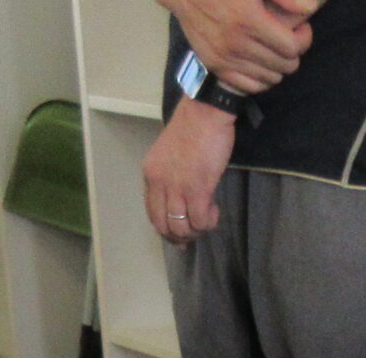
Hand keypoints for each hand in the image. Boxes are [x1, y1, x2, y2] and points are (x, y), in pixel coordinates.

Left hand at [145, 99, 235, 240]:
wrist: (205, 112)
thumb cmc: (193, 128)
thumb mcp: (170, 154)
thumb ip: (170, 176)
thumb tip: (181, 199)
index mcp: (150, 174)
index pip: (152, 213)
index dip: (165, 229)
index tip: (179, 234)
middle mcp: (159, 184)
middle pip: (164, 226)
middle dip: (180, 237)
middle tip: (195, 234)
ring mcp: (177, 188)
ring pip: (181, 228)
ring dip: (196, 231)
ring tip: (208, 219)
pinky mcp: (197, 190)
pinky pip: (200, 221)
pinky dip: (209, 222)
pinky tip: (215, 210)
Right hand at [167, 0, 314, 91]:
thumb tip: (309, 11)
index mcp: (248, 20)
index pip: (292, 47)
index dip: (302, 38)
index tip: (300, 29)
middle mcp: (236, 43)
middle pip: (285, 65)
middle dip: (292, 52)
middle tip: (286, 38)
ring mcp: (224, 58)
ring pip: (271, 78)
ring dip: (278, 65)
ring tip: (273, 48)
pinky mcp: (215, 66)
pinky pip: (251, 87)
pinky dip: (261, 78)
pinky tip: (260, 62)